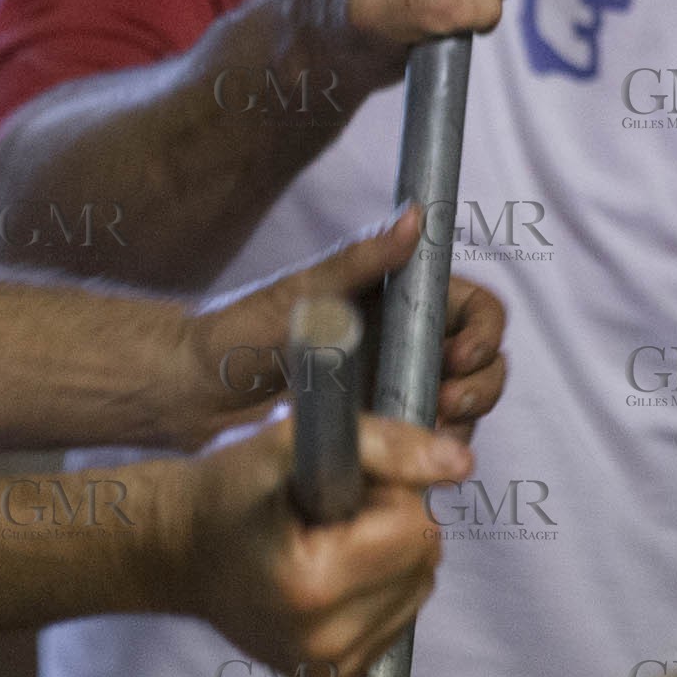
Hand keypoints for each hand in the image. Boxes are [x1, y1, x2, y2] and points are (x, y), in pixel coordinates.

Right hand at [166, 411, 471, 676]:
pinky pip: (399, 617)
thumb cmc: (229, 491)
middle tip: (329, 512)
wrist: (180, 552)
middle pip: (424, 560)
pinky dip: (377, 586)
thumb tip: (461, 465)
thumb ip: (384, 447)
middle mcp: (326, 645)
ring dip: (387, 554)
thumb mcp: (291, 444)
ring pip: (419, 589)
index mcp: (312, 588)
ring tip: (326, 540)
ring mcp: (332, 671)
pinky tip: (329, 572)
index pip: (415, 528)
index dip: (385, 490)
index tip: (335, 487)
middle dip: (390, 522)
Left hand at [182, 207, 505, 448]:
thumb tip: (414, 217)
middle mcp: (405, 345)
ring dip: (463, 423)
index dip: (484, 330)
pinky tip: (411, 460)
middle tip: (447, 401)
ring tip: (428, 431)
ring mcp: (394, 393)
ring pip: (464, 408)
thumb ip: (361, 258)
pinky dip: (434, 455)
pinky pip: (428, 447)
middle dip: (482, 383)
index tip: (460, 353)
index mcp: (398, 301)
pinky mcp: (378, 437)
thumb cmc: (238, 330)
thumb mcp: (302, 291)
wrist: (193, 394)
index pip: (473, 308)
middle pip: (482, 362)